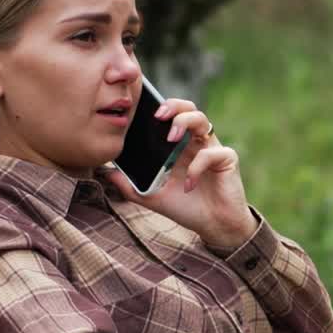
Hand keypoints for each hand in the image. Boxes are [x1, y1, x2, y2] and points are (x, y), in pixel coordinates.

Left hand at [105, 100, 256, 247]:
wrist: (214, 227)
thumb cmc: (187, 208)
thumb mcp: (152, 197)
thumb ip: (130, 185)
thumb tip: (105, 173)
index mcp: (179, 146)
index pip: (171, 116)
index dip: (160, 107)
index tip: (142, 112)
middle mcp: (196, 143)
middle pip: (188, 108)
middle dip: (173, 106)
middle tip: (158, 116)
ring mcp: (212, 149)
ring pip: (202, 120)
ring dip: (184, 123)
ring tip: (171, 138)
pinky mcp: (227, 159)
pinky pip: (211, 154)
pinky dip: (197, 167)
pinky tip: (189, 185)